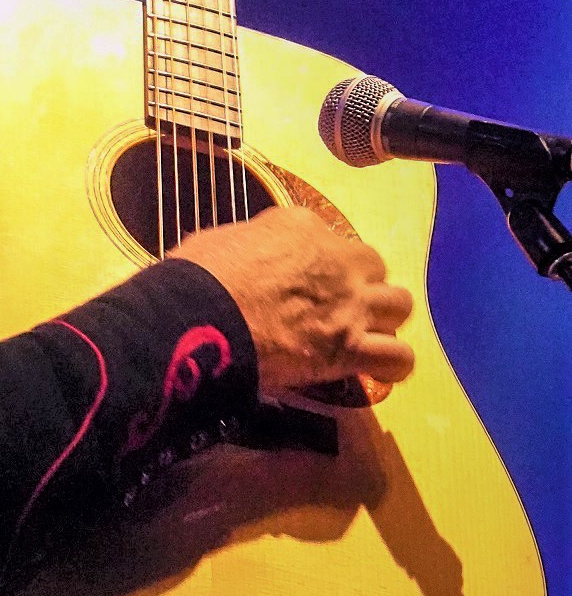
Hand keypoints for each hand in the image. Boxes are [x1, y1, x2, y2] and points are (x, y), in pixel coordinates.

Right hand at [170, 207, 414, 398]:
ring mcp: (349, 304)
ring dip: (383, 319)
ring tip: (362, 335)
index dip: (318, 264)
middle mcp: (336, 260)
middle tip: (336, 306)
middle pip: (374, 267)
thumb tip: (246, 262)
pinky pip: (398, 356)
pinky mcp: (350, 347)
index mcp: (300, 227)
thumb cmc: (196, 279)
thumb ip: (250, 246)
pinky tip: (374, 368)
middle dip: (360, 285)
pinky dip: (390, 363)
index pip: (328, 238)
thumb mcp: (222, 241)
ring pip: (400, 305)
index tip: (301, 282)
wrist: (199, 318)